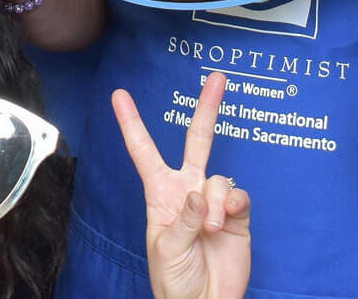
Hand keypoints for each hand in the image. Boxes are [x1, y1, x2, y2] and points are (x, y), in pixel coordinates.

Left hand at [115, 72, 250, 298]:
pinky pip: (238, 195)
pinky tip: (226, 221)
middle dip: (207, 109)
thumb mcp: (166, 248)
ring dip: (212, 204)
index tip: (119, 95)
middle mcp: (187, 190)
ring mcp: (213, 200)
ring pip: (216, 177)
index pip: (144, 152)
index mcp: (160, 194)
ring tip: (209, 230)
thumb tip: (199, 194)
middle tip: (218, 78)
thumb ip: (183, 219)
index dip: (132, 124)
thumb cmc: (175, 280)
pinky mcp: (237, 214)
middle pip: (197, 141)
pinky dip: (232, 206)